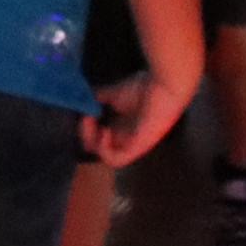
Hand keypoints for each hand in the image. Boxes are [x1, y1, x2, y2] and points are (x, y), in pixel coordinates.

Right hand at [78, 64, 193, 167]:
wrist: (165, 85)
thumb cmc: (145, 87)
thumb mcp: (114, 92)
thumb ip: (98, 98)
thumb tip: (80, 101)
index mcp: (122, 127)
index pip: (98, 138)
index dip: (86, 128)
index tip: (83, 111)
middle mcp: (126, 138)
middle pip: (99, 148)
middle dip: (86, 134)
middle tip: (85, 117)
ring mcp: (133, 145)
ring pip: (105, 156)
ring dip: (93, 141)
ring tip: (91, 123)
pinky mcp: (138, 148)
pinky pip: (117, 160)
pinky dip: (104, 149)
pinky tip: (105, 131)